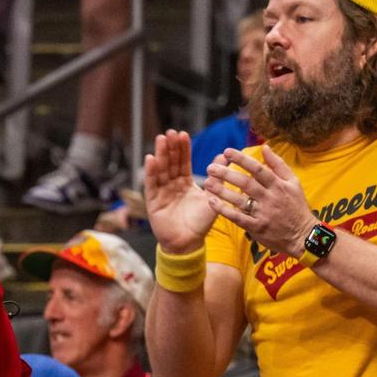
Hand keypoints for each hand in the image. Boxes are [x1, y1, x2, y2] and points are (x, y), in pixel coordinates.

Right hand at [144, 130, 217, 253]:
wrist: (188, 244)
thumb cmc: (200, 224)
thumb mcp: (212, 198)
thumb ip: (217, 179)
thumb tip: (225, 157)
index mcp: (185, 184)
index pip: (183, 162)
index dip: (182, 149)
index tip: (183, 134)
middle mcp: (171, 186)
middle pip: (170, 163)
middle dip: (170, 148)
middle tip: (171, 132)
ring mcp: (161, 193)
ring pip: (160, 170)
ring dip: (160, 154)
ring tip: (161, 139)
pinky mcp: (153, 202)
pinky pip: (151, 185)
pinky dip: (151, 172)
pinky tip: (151, 158)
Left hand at [203, 145, 314, 257]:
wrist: (303, 236)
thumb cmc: (297, 206)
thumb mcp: (293, 182)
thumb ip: (279, 164)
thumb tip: (265, 147)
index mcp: (278, 185)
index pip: (258, 169)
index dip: (242, 159)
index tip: (227, 151)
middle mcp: (270, 198)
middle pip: (246, 183)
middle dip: (227, 174)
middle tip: (210, 167)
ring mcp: (263, 214)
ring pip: (239, 200)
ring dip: (222, 191)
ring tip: (207, 182)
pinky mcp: (257, 227)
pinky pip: (237, 218)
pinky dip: (224, 210)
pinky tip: (212, 202)